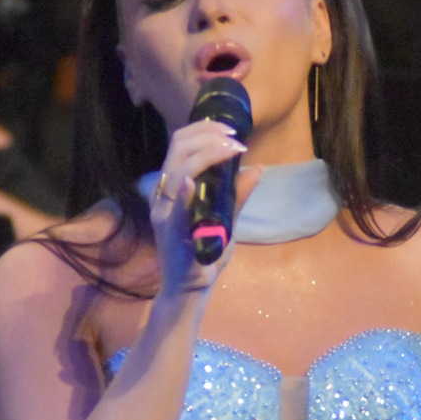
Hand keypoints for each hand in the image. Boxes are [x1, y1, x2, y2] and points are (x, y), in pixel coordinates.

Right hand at [149, 118, 248, 293]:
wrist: (190, 290)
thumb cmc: (204, 257)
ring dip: (207, 153)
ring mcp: (164, 212)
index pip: (180, 145)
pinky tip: (192, 180)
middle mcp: (164, 194)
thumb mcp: (225, 221)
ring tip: (232, 149)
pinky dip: (182, 189)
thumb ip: (237, 196)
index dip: (203, 129)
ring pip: (178, 169)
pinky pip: (173, 206)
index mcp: (173, 188)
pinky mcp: (169, 231)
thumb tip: (256, 168)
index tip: (230, 129)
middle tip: (235, 137)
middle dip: (208, 134)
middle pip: (177, 148)